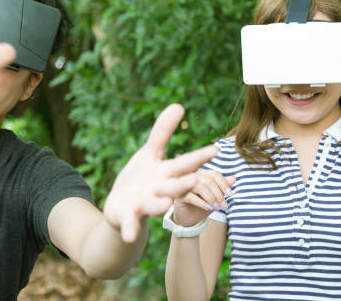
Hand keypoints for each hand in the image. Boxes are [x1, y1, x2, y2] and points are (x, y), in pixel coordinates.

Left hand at [103, 104, 217, 242]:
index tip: (216, 149)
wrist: (124, 209)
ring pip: (154, 204)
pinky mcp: (128, 217)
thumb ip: (163, 131)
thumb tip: (179, 104)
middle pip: (173, 186)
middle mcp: (159, 190)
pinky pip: (129, 223)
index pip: (184, 164)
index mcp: (166, 174)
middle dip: (183, 183)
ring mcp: (144, 204)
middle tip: (194, 178)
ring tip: (165, 202)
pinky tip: (131, 236)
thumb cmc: (142, 178)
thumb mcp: (150, 153)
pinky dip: (130, 229)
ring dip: (159, 204)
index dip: (199, 157)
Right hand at [173, 169, 234, 226]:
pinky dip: (202, 203)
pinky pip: (191, 197)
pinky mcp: (179, 196)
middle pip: (208, 180)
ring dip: (212, 198)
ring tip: (217, 208)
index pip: (214, 174)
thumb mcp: (216, 196)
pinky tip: (208, 208)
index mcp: (201, 173)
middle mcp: (191, 176)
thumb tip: (233, 178)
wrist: (190, 218)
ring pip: (200, 187)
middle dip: (219, 194)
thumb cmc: (203, 204)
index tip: (230, 194)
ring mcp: (183, 185)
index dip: (224, 183)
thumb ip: (223, 187)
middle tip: (224, 205)